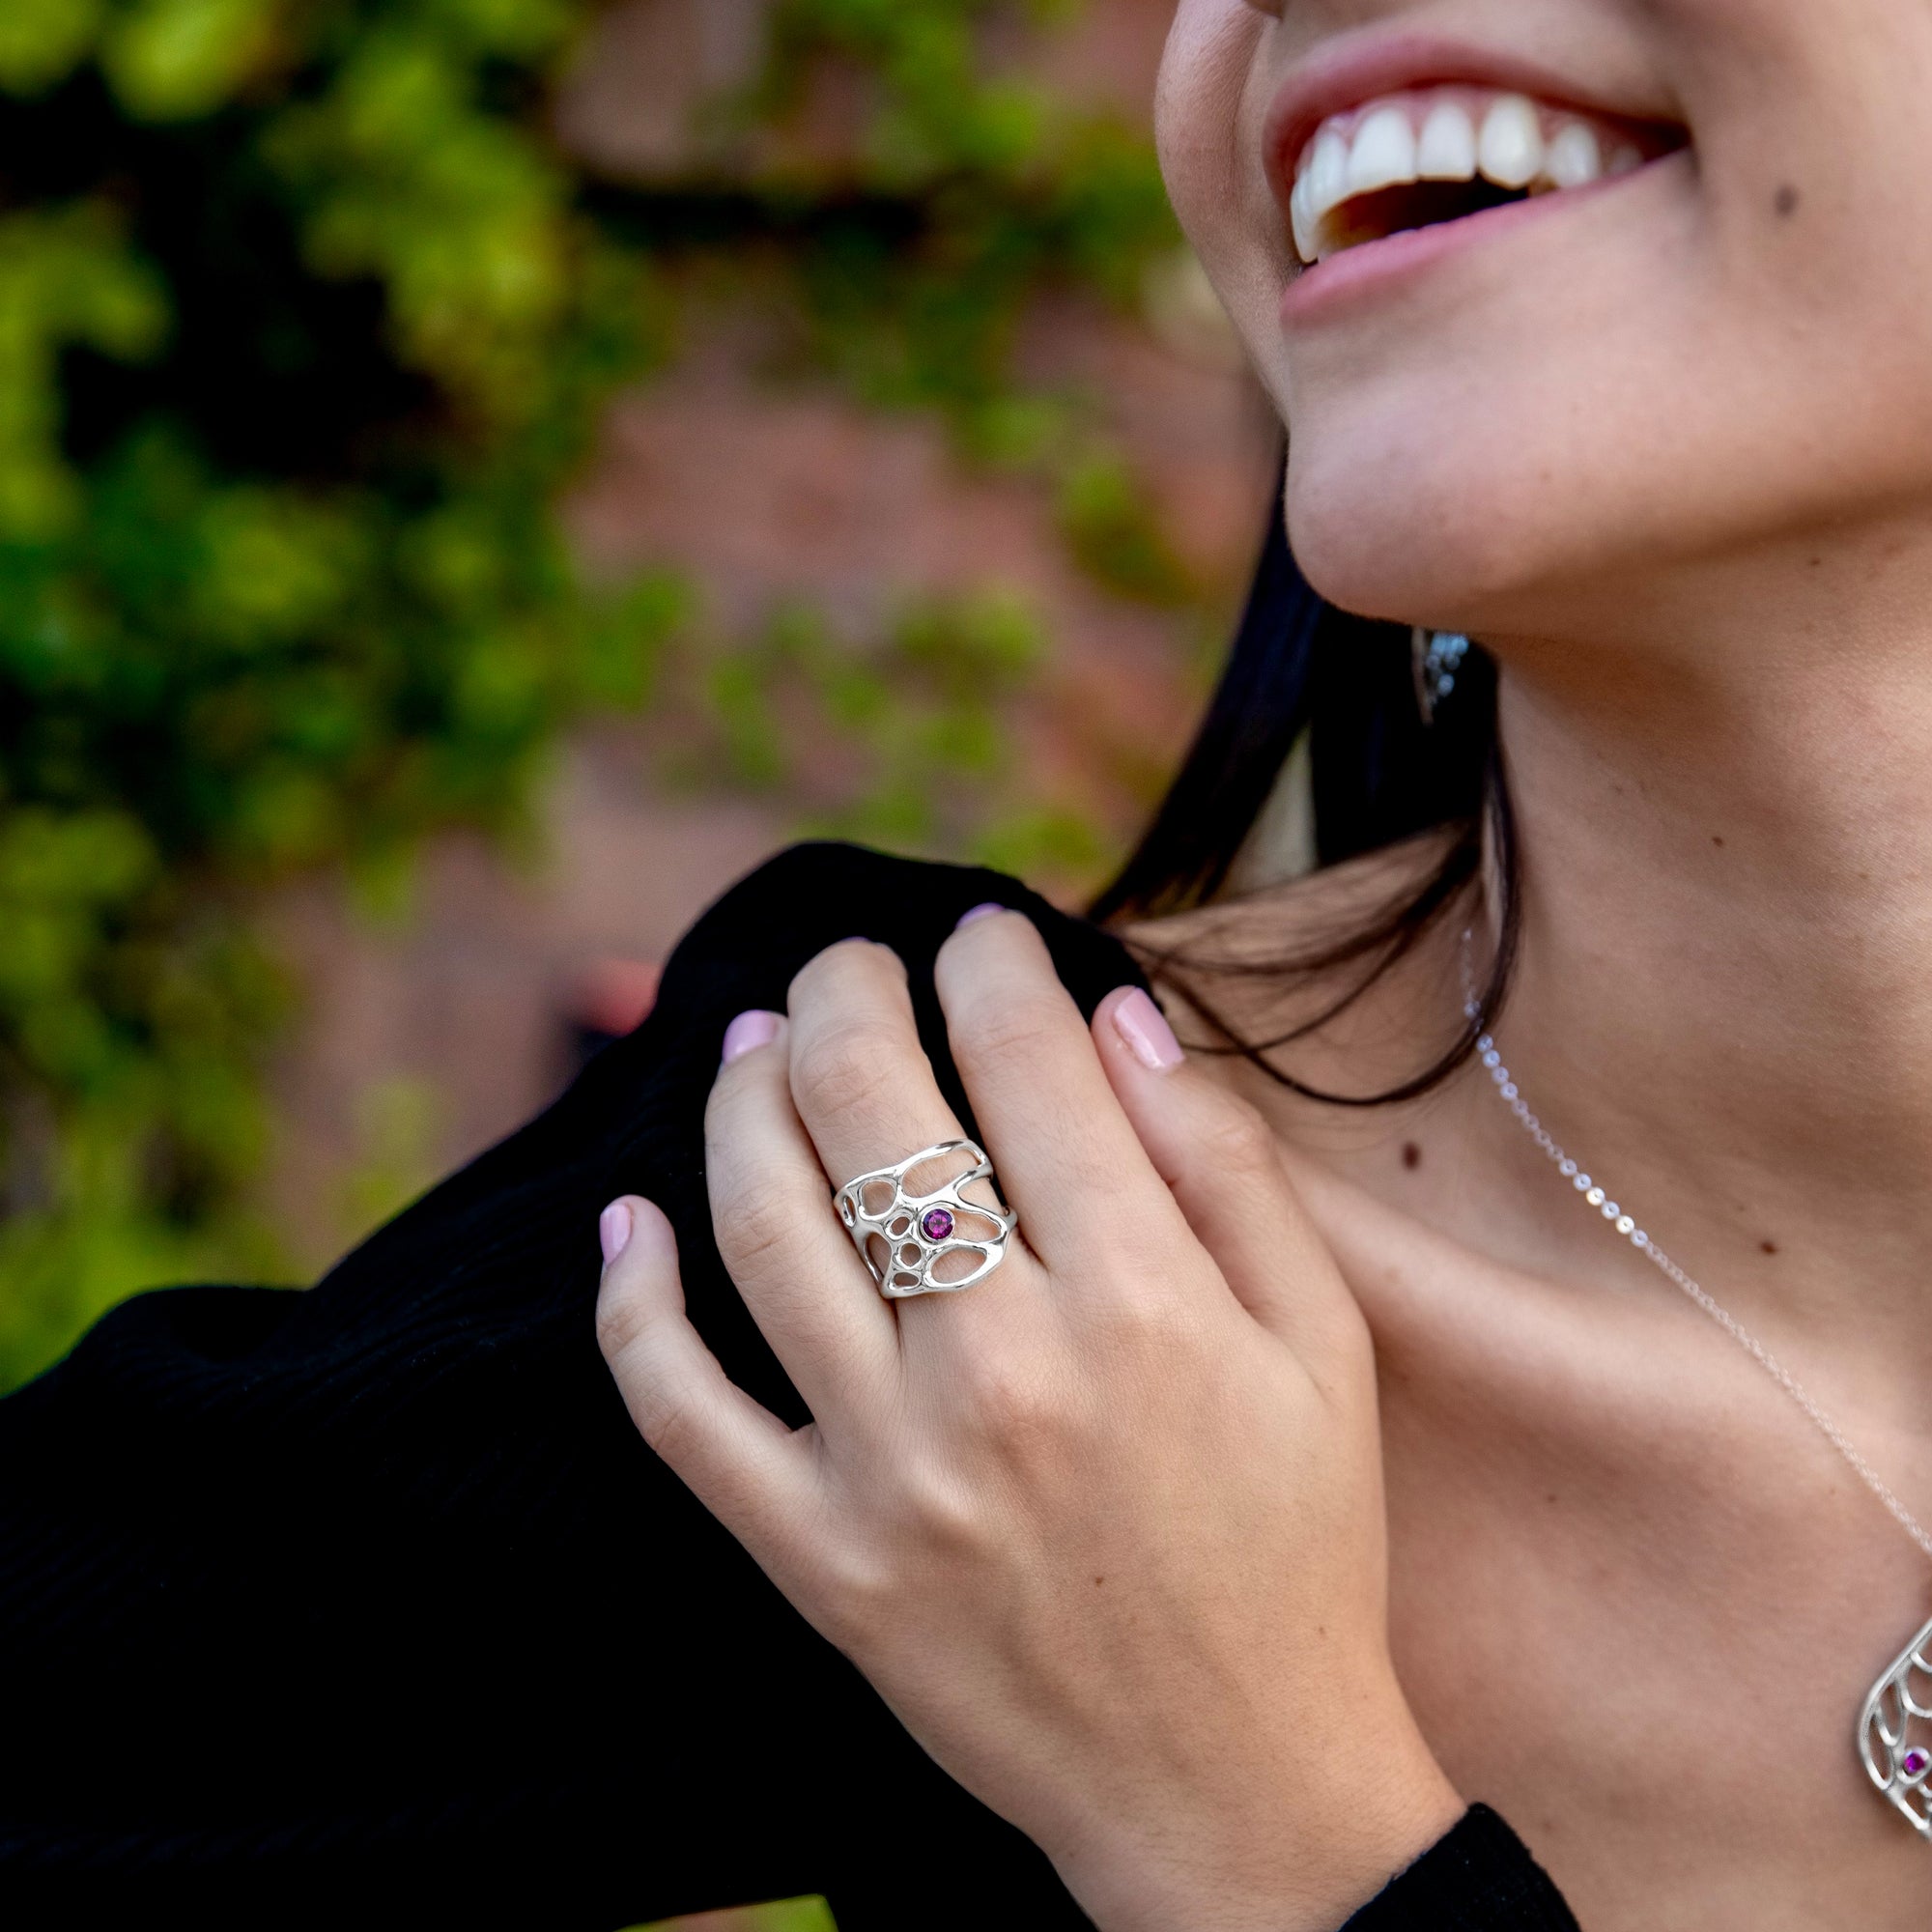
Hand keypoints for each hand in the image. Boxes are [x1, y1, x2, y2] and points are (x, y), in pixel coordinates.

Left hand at [595, 910, 1460, 1931]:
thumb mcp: (1322, 1346)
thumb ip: (1228, 1166)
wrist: (1232, 1789)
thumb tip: (1119, 1016)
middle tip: (850, 961)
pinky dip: (630, 1302)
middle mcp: (999, 1368)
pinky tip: (625, 1220)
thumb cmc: (1295, 1549)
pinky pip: (676, 1412)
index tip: (981, 937)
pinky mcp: (813, 1558)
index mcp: (1142, 1302)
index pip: (1025, 1059)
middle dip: (849, 989)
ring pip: (759, 1223)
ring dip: (739, 1098)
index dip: (991, 965)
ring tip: (754, 1041)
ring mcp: (886, 1468)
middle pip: (869, 1106)